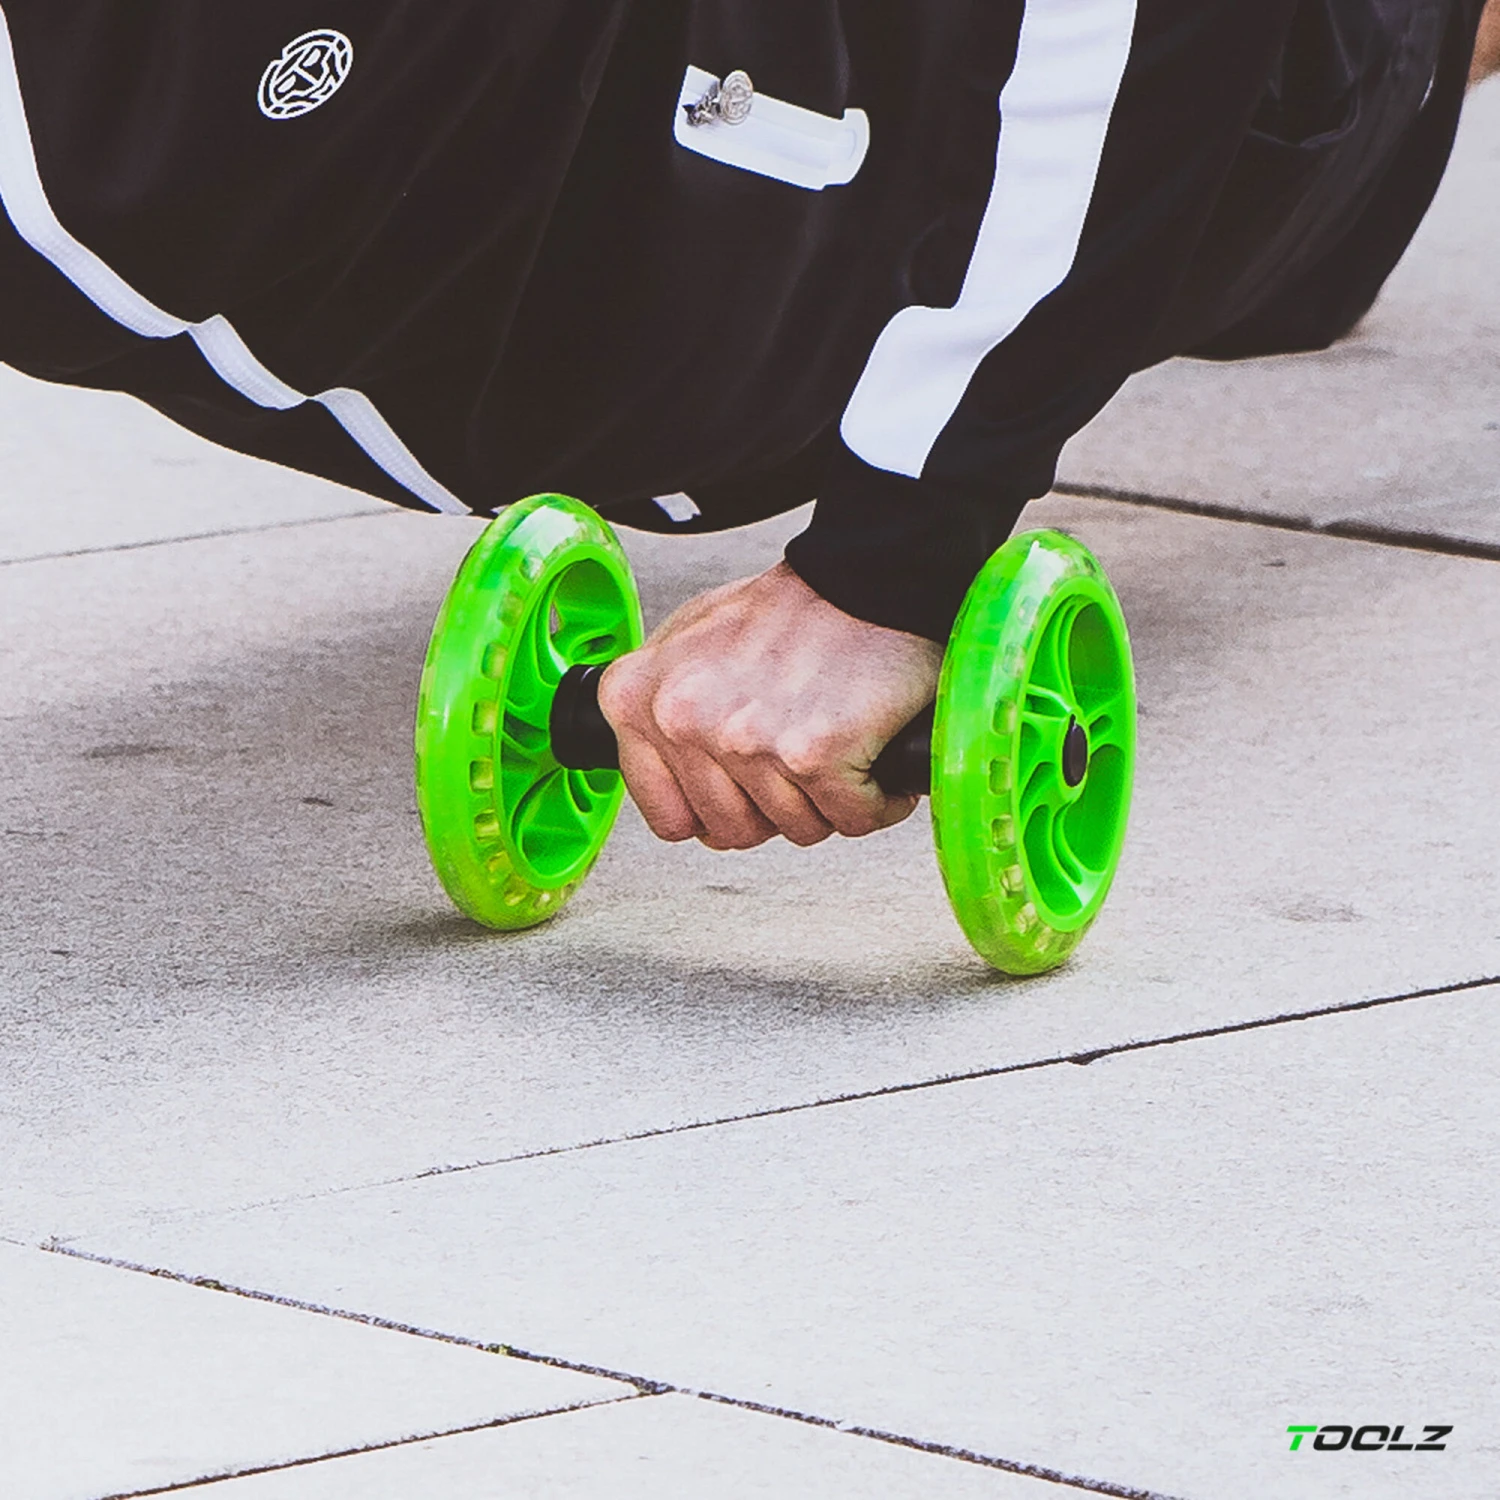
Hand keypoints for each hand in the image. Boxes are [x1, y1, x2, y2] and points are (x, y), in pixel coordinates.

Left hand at [598, 562, 943, 849]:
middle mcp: (683, 721)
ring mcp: (746, 742)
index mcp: (638, 699)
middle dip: (776, 807)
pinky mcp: (812, 755)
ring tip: (836, 746)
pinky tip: (871, 756)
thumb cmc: (789, 609)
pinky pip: (850, 819)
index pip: (668, 818)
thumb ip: (662, 709)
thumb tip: (668, 773)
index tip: (742, 788)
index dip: (717, 810)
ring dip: (828, 801)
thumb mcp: (690, 643)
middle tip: (799, 759)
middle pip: (734, 832)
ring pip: (794, 830)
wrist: (864, 578)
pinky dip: (875, 799)